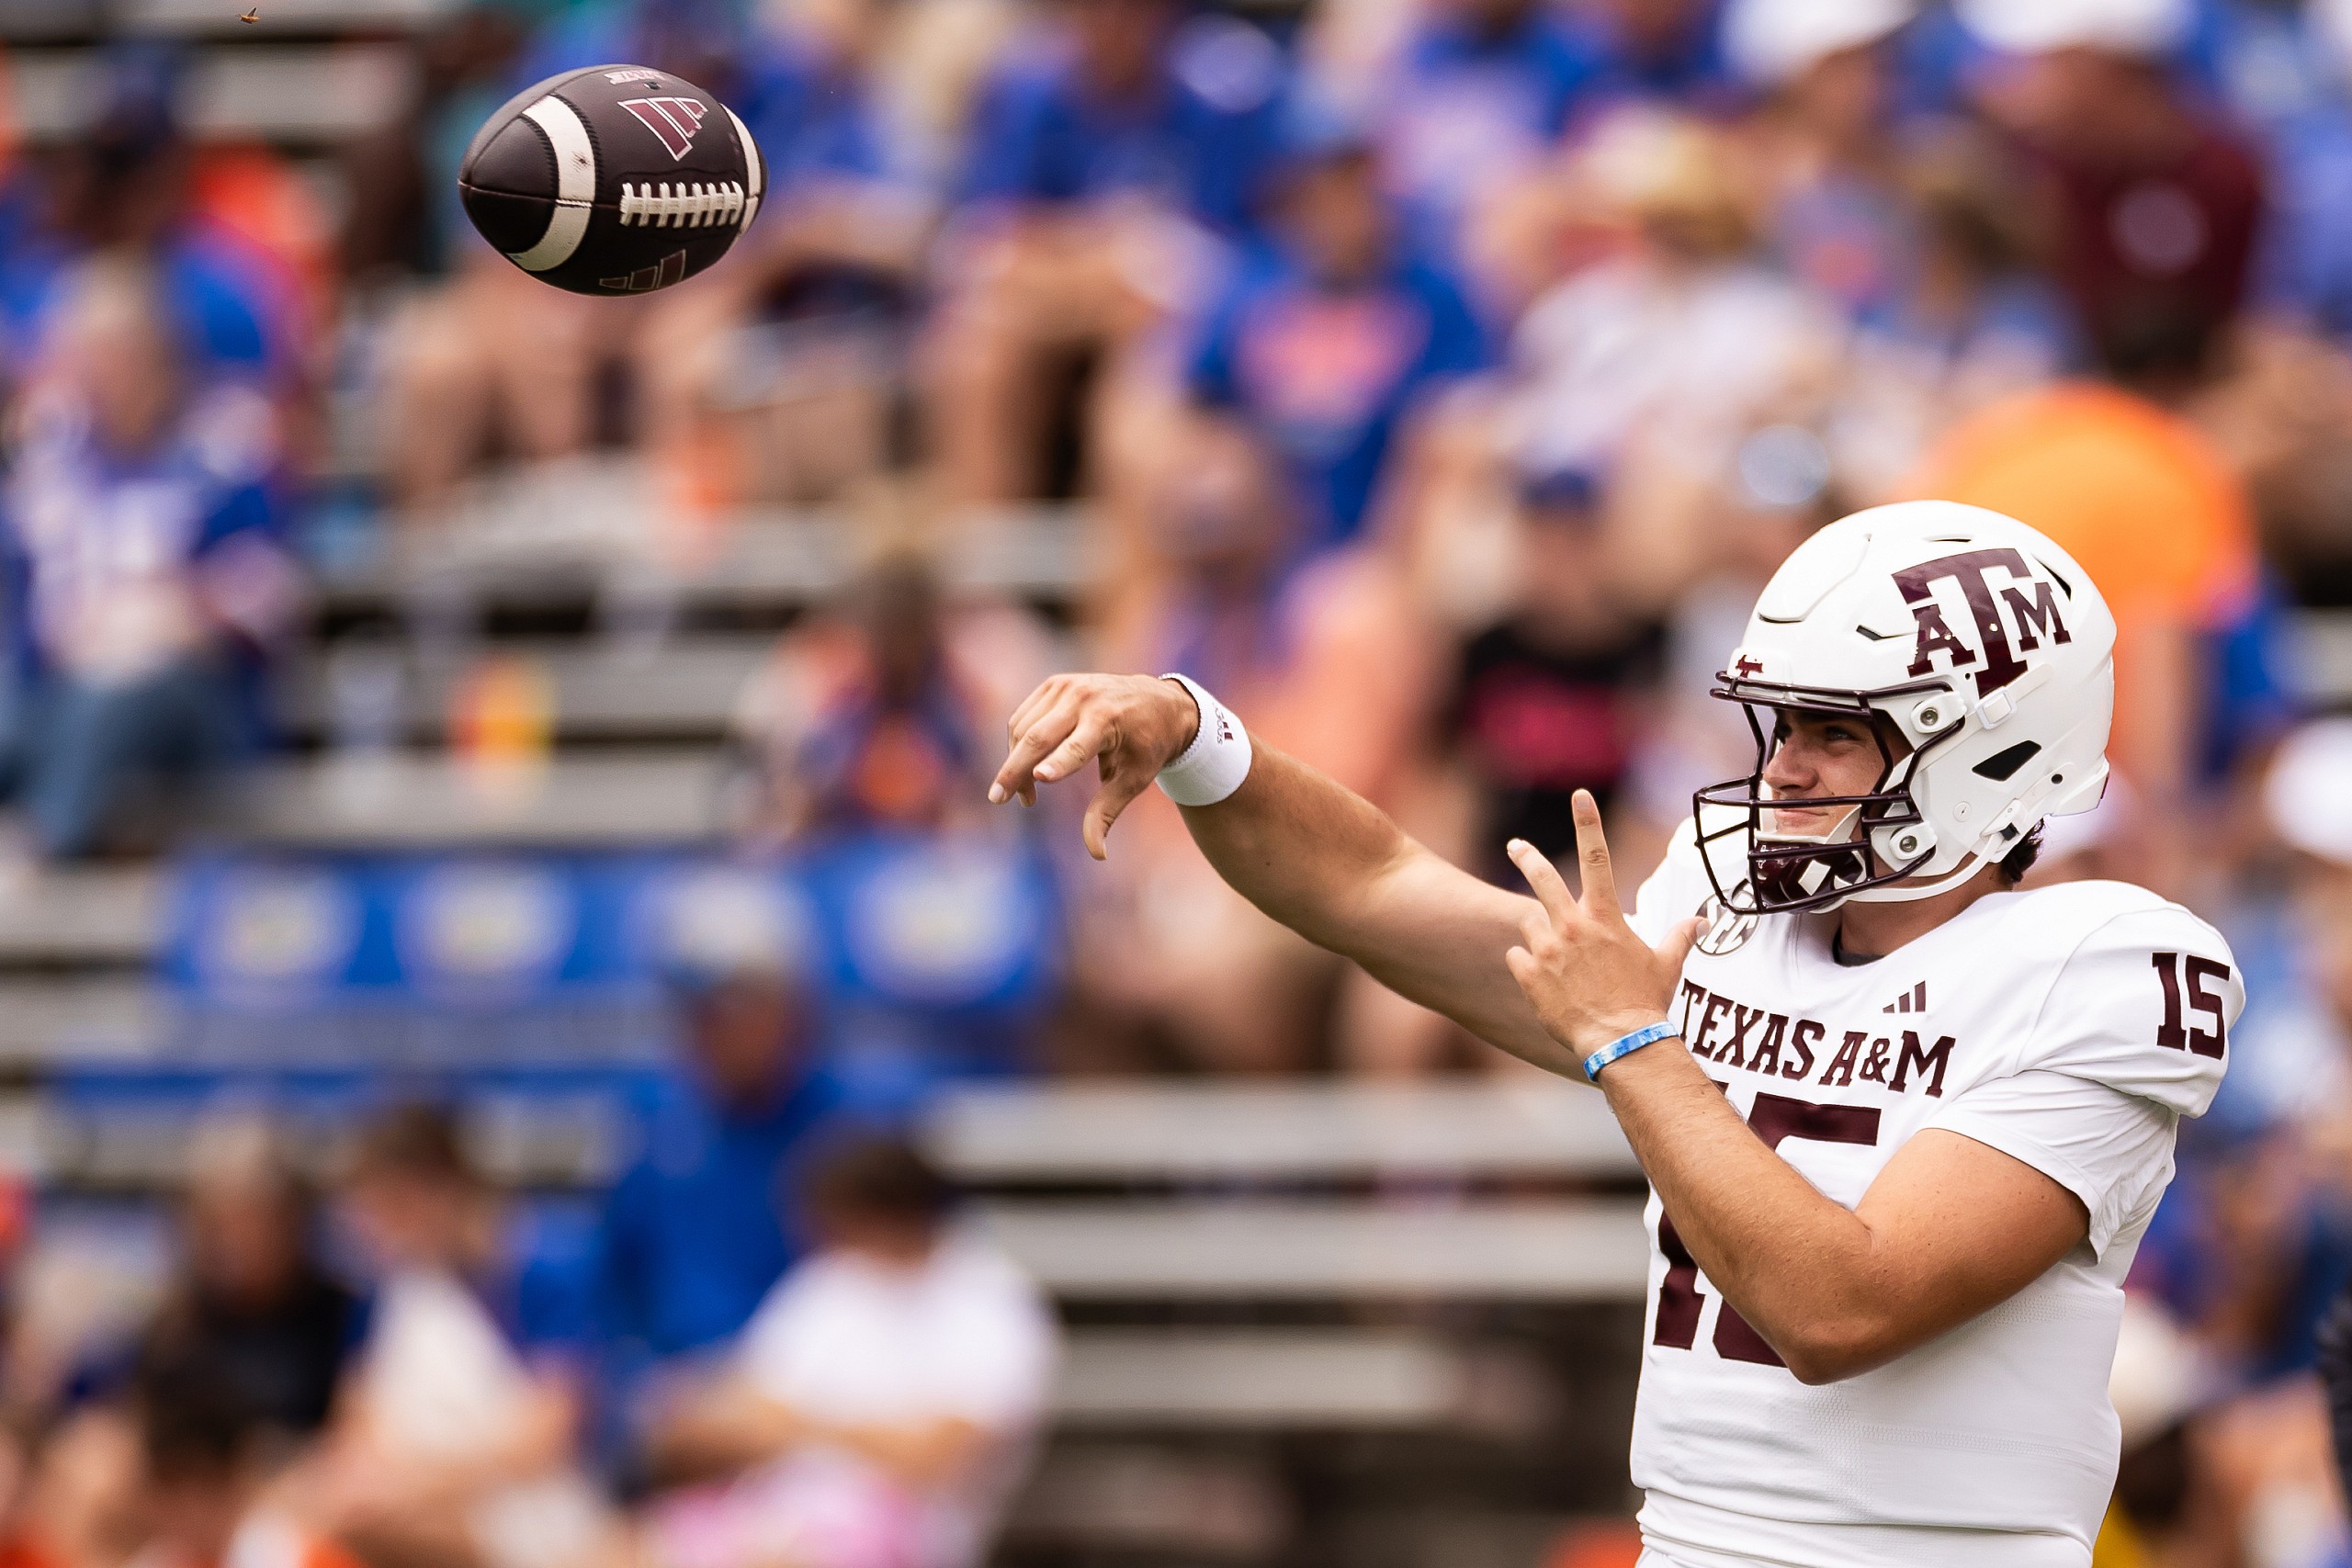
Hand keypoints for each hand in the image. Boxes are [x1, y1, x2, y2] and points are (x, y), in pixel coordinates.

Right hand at [989, 673, 1201, 858]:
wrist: (1160, 701)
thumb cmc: (1147, 746)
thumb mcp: (1134, 780)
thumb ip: (1107, 813)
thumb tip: (1098, 854)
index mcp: (1109, 720)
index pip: (1077, 747)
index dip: (1057, 764)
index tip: (1038, 780)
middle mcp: (1084, 699)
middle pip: (1038, 737)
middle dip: (1014, 770)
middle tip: (998, 800)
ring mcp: (1066, 687)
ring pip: (1023, 729)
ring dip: (1015, 764)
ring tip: (1025, 797)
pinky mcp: (1053, 685)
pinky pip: (1023, 718)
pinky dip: (1017, 745)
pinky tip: (1025, 770)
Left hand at [1504, 791, 1699, 1062]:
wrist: (1622, 1044)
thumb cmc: (1647, 1002)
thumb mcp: (1666, 965)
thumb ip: (1679, 937)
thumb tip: (1702, 922)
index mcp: (1605, 918)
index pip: (1597, 856)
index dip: (1588, 822)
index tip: (1580, 795)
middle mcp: (1572, 926)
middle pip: (1542, 877)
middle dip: (1526, 855)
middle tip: (1515, 845)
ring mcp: (1547, 950)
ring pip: (1529, 923)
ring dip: (1539, 933)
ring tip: (1558, 959)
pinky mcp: (1528, 975)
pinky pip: (1517, 957)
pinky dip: (1526, 964)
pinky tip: (1545, 982)